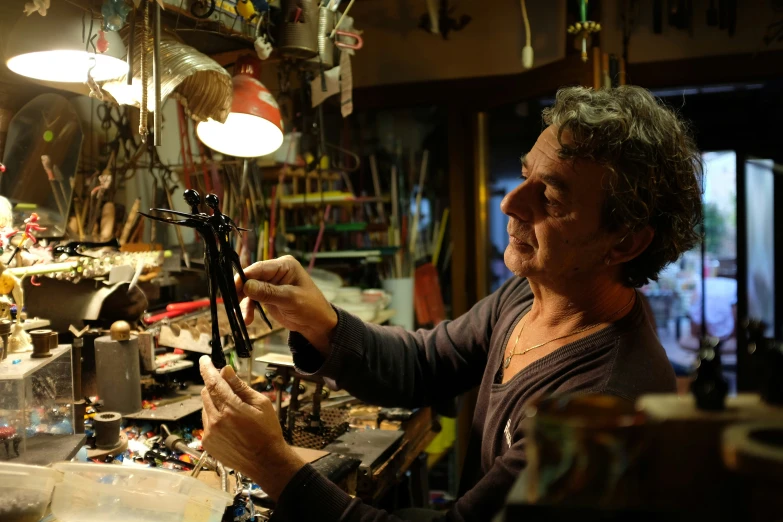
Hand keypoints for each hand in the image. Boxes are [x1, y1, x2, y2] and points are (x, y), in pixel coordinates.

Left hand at [199, 356, 305, 499]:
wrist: (265, 461)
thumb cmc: (267, 432)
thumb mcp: (261, 404)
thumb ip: (241, 387)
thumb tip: (227, 371)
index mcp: (230, 408)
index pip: (213, 382)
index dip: (207, 369)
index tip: (204, 360)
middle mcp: (215, 420)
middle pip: (207, 393)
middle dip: (215, 387)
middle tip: (229, 390)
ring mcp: (209, 433)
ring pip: (205, 408)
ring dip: (215, 404)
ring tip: (234, 414)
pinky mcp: (207, 442)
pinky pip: (206, 422)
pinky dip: (214, 418)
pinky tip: (230, 426)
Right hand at [237, 255, 337, 351]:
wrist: (317, 324)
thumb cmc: (310, 307)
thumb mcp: (290, 299)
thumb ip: (268, 292)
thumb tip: (246, 286)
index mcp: (284, 265)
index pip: (259, 268)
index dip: (244, 277)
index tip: (232, 288)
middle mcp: (275, 271)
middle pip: (251, 277)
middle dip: (241, 291)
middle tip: (230, 303)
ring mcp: (270, 283)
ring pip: (248, 289)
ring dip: (243, 302)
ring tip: (242, 316)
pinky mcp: (266, 295)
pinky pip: (252, 299)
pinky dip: (248, 308)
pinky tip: (247, 320)